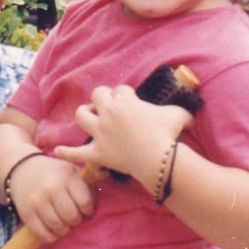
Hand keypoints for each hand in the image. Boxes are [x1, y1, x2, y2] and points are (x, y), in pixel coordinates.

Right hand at [8, 154, 95, 242]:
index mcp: (66, 175)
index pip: (85, 202)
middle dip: (75, 220)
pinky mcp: (26, 212)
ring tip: (63, 222)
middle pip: (72, 217)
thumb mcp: (70, 171)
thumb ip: (86, 185)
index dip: (88, 210)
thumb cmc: (53, 173)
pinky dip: (51, 236)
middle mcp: (51, 187)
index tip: (85, 210)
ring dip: (64, 229)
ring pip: (58, 227)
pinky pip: (43, 234)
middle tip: (72, 216)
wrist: (22, 168)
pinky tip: (52, 228)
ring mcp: (37, 200)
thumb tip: (99, 198)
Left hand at [54, 84, 192, 185]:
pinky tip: (56, 151)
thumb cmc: (168, 135)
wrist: (159, 158)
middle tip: (109, 106)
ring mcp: (101, 133)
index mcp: (125, 101)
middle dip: (102, 97)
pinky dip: (66, 152)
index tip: (131, 102)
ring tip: (89, 117)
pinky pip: (77, 153)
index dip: (125, 95)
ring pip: (82, 116)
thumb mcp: (178, 115)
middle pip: (97, 95)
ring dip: (84, 115)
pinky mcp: (98, 153)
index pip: (120, 90)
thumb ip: (182, 112)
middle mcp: (109, 113)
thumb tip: (192, 116)